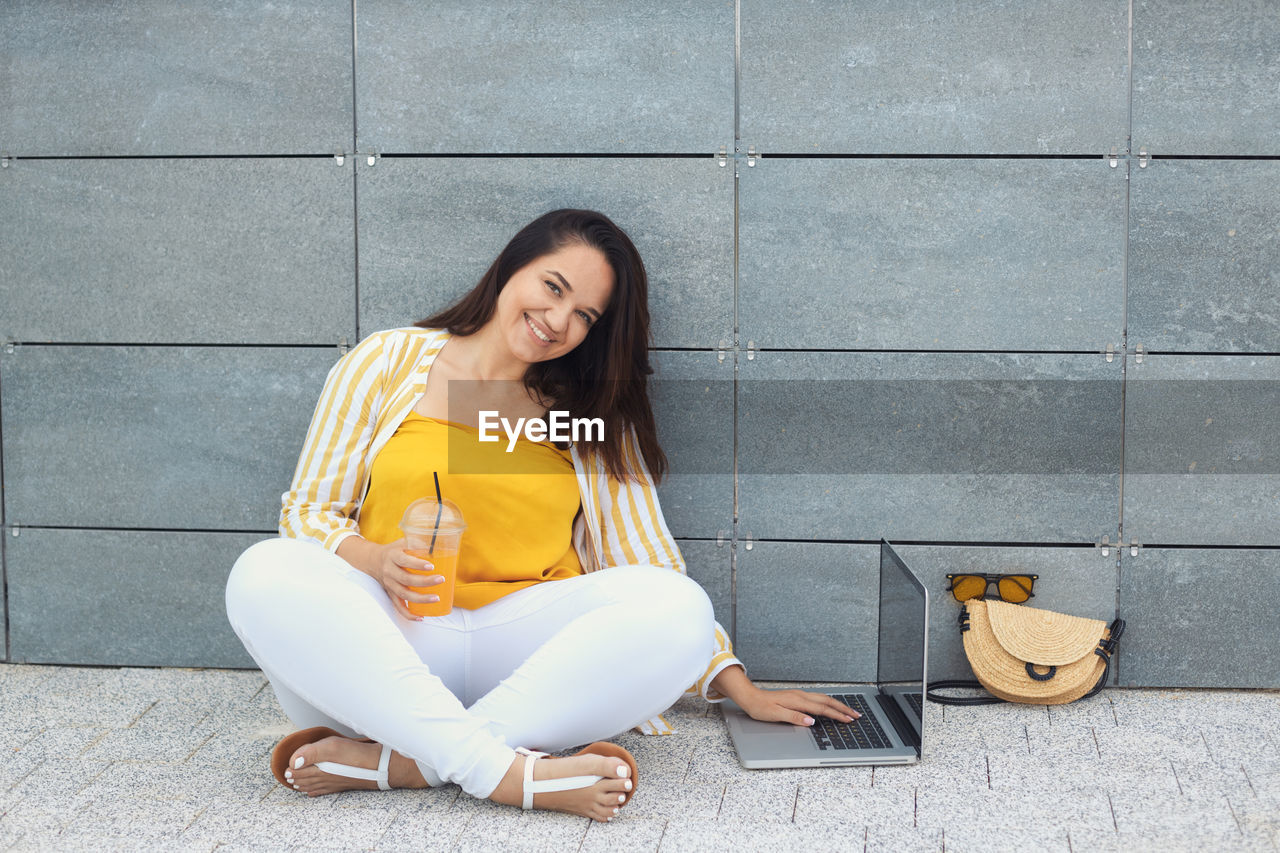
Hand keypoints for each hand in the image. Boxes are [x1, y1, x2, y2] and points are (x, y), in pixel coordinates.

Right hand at [370, 539, 444, 621]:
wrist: (373, 560)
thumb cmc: (394, 550)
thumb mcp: (403, 542)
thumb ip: (418, 543)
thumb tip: (438, 545)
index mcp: (393, 556)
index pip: (404, 560)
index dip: (417, 564)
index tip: (431, 566)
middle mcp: (389, 571)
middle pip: (406, 579)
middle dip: (424, 581)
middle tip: (440, 580)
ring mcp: (389, 585)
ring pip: (403, 594)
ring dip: (420, 599)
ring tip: (436, 598)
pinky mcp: (390, 594)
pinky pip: (398, 607)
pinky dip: (409, 614)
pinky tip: (421, 617)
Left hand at [734, 685, 860, 726]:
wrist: (751, 698)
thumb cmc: (761, 707)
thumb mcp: (776, 715)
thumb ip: (794, 718)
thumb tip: (811, 721)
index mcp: (798, 701)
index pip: (822, 709)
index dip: (837, 715)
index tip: (849, 720)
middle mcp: (801, 696)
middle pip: (827, 701)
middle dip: (843, 708)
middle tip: (857, 714)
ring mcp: (800, 695)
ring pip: (824, 699)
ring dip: (838, 705)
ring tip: (848, 711)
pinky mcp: (797, 697)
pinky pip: (818, 699)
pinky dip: (829, 703)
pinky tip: (831, 706)